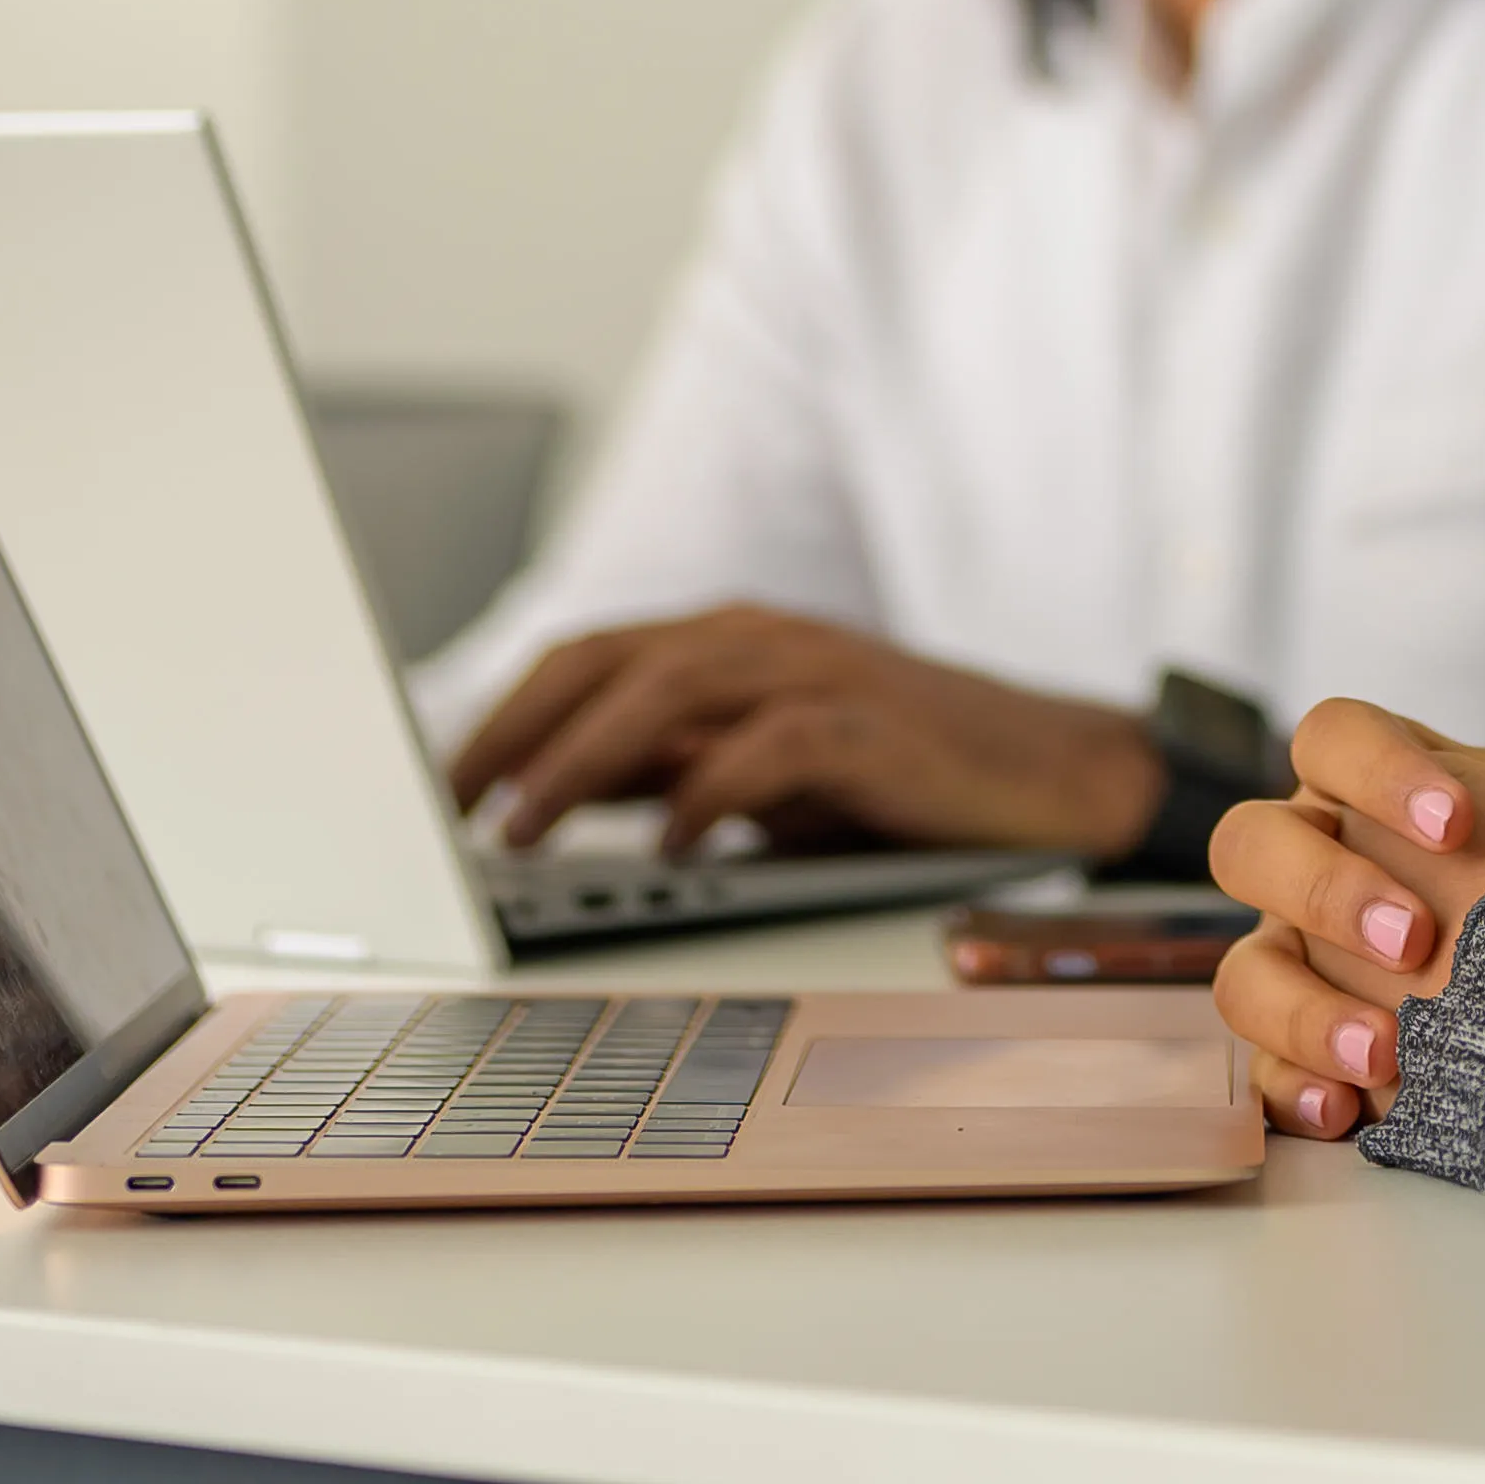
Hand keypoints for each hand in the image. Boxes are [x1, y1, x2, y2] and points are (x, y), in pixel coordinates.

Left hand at [439, 605, 1165, 860]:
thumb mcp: (763, 775)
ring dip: (581, 760)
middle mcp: (759, 640)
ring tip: (523, 832)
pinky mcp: (870, 723)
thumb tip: (550, 802)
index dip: (500, 716)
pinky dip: (708, 791)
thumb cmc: (899, 780)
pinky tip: (671, 844)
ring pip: (668, 688)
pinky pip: (769, 745)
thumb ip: (671, 770)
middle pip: (603, 659)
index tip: (434, 787)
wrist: (1049, 776)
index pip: (584, 659)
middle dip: (512, 732)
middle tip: (447, 810)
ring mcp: (816, 672)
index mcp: (727, 643)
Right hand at [1210, 693, 1484, 1137]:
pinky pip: (1260, 1076)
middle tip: (1418, 939)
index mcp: (1379, 790)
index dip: (1382, 772)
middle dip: (1328, 887)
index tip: (1465, 817)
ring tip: (1388, 1056)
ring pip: (1246, 973)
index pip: (1335, 738)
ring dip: (1307, 1009)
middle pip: (1253, 844)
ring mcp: (1304, 964)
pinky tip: (1351, 1115)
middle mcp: (1321, 869)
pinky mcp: (1306, 1056)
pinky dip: (1295, 1091)